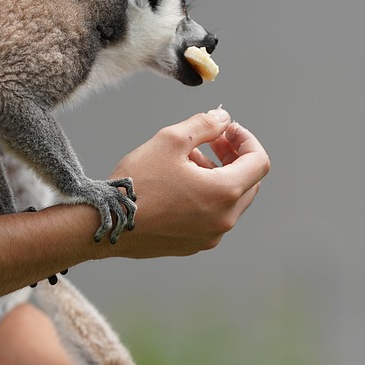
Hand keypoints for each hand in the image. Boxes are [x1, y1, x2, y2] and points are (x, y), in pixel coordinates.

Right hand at [107, 107, 268, 258]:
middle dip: (234, 157)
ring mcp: (211, 236)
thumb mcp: (170, 140)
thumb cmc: (137, 182)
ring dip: (218, 175)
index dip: (246, 139)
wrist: (105, 225)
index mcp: (225, 193)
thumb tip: (224, 119)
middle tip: (211, 140)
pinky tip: (180, 184)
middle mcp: (225, 219)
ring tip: (188, 160)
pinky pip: (213, 216)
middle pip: (249, 182)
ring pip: (230, 200)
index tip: (226, 129)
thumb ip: (204, 125)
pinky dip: (206, 196)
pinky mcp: (195, 244)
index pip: (259, 162)